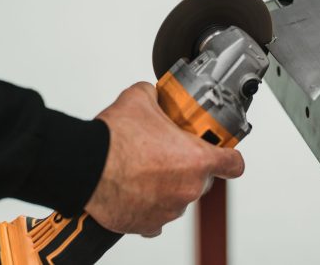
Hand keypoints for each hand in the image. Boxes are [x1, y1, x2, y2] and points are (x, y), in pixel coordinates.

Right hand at [84, 82, 243, 235]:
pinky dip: (149, 204)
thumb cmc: (114, 138)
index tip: (222, 152)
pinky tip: (136, 189)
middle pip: (202, 179)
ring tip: (145, 168)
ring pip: (178, 196)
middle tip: (168, 152)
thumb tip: (156, 94)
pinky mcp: (147, 225)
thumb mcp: (141, 98)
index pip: (233, 164)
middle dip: (188, 166)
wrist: (85, 166)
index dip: (228, 156)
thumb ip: (158, 96)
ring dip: (167, 185)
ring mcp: (169, 209)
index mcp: (197, 159)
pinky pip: (156, 215)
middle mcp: (188, 188)